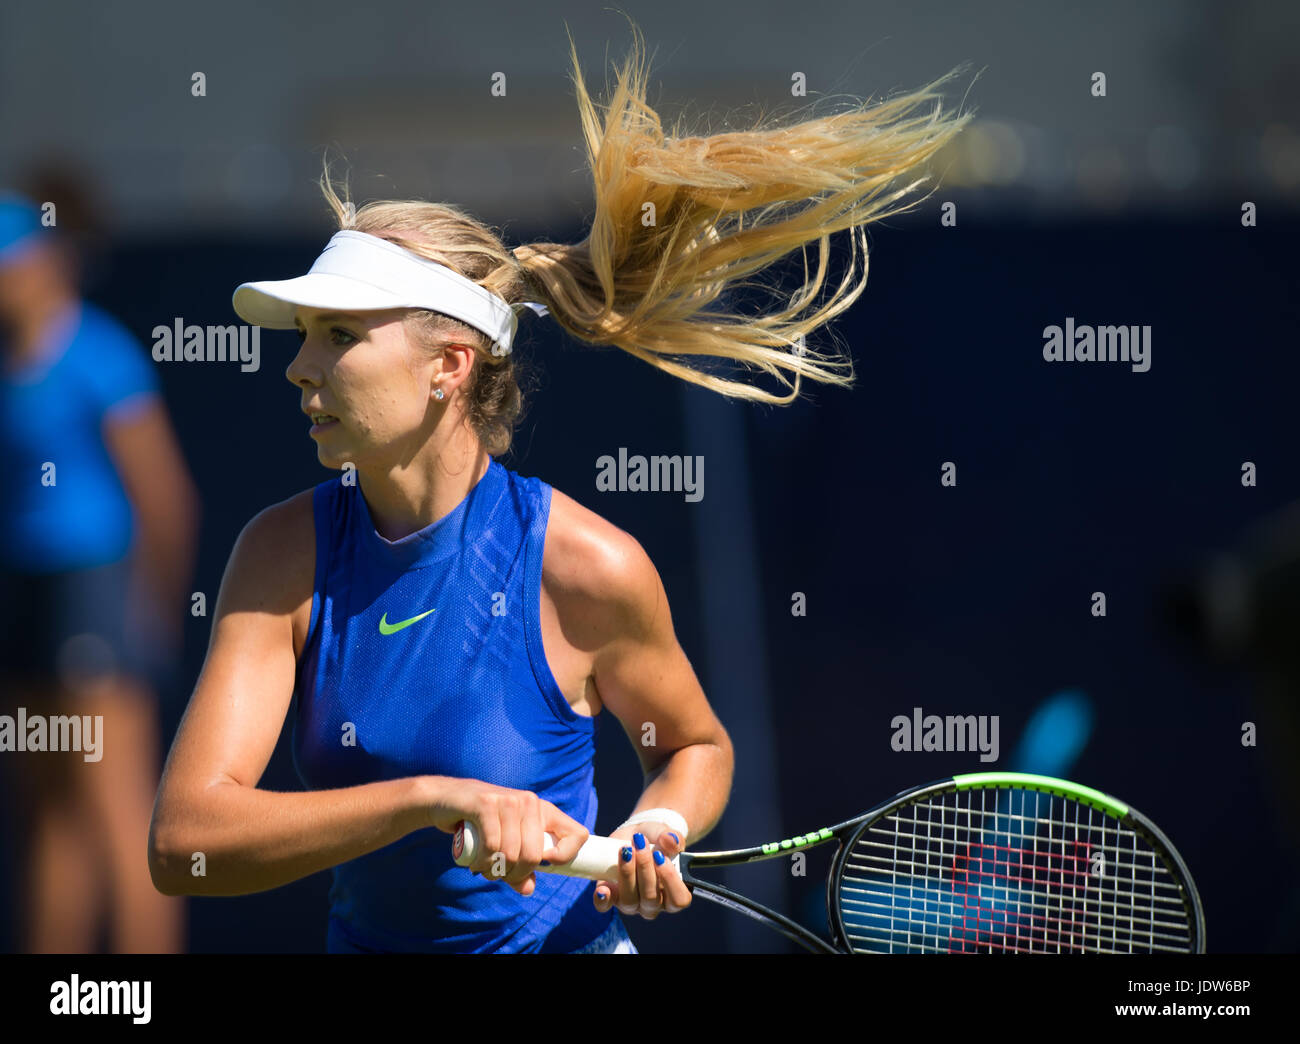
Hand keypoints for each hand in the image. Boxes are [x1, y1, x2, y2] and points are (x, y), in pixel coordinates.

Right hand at [423, 776, 588, 895]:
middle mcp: (530, 802)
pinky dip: (483, 862)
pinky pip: (492, 845)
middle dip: (514, 874)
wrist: (446, 799)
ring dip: (494, 871)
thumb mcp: (505, 846)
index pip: (577, 834)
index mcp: (543, 811)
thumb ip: (519, 869)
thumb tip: (528, 889)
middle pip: (534, 854)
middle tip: (498, 874)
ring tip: (483, 868)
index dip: (566, 856)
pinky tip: (476, 863)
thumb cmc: (480, 825)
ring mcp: (508, 800)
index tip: (543, 865)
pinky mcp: (486, 803)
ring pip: (511, 853)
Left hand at [593, 822, 690, 919]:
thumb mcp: (667, 835)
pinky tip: (602, 888)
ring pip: (629, 901)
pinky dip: (604, 899)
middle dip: (645, 869)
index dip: (671, 881)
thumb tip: (671, 841)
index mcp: (672, 894)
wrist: (637, 836)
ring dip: (627, 874)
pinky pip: (606, 906)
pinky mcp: (612, 896)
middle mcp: (653, 904)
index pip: (678, 900)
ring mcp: (631, 903)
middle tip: (640, 845)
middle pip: (651, 899)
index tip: (662, 858)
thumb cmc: (657, 840)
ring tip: (626, 851)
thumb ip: (672, 839)